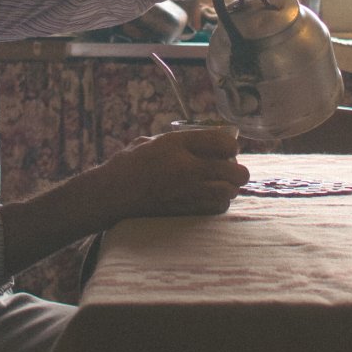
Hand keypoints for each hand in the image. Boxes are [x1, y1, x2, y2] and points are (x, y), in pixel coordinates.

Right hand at [101, 129, 248, 218]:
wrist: (113, 193)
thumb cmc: (130, 164)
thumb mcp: (152, 141)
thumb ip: (179, 141)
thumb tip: (206, 141)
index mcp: (177, 144)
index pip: (222, 141)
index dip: (231, 145)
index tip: (229, 148)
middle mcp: (186, 167)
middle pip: (233, 170)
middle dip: (238, 170)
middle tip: (232, 169)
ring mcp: (188, 191)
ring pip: (229, 191)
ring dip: (230, 187)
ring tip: (222, 184)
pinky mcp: (186, 210)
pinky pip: (218, 207)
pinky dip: (220, 202)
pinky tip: (212, 198)